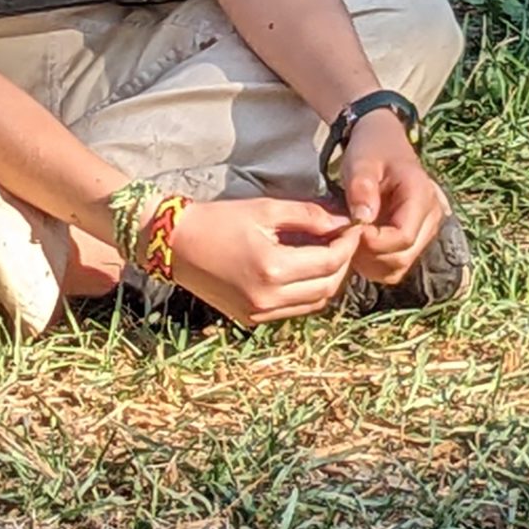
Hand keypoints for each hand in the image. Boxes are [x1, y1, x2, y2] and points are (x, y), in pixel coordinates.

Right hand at [166, 196, 361, 324]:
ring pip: (314, 303)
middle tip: (344, 242)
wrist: (174, 244)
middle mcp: (268, 297)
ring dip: (328, 281)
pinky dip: (306, 293)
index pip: (329, 262)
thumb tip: (342, 222)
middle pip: (327, 287)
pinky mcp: (250, 319)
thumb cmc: (218, 220)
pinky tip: (304, 271)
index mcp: (272, 268)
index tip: (353, 229)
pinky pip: (293, 310)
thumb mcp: (264, 209)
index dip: (347, 246)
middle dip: (343, 264)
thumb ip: (308, 216)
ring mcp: (258, 313)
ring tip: (327, 255)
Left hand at [336, 112, 445, 285]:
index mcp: (421, 196)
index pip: (403, 237)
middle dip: (369, 254)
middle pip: (403, 256)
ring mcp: (425, 231)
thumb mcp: (361, 161)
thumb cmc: (371, 149)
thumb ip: (362, 188)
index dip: (373, 241)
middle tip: (345, 234)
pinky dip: (373, 263)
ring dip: (369, 261)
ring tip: (351, 237)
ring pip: (398, 267)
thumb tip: (362, 220)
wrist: (382, 142)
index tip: (349, 229)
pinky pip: (395, 266)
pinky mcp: (414, 240)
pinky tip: (358, 243)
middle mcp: (431, 217)